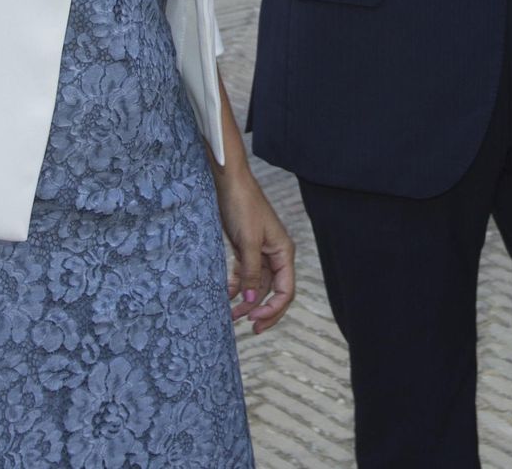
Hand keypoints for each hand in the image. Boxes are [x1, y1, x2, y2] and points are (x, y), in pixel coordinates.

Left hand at [216, 169, 295, 334]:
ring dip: (246, 301)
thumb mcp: (247, 241)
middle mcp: (275, 254)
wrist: (229, 183)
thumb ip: (251, 271)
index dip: (274, 309)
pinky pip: (245, 275)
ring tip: (230, 316)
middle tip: (248, 328)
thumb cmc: (243, 206)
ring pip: (257, 285)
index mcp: (283, 252)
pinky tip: (226, 296)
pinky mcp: (245, 249)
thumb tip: (252, 299)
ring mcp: (260, 252)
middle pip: (273, 291)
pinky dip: (237, 286)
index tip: (255, 321)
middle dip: (261, 310)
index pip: (286, 290)